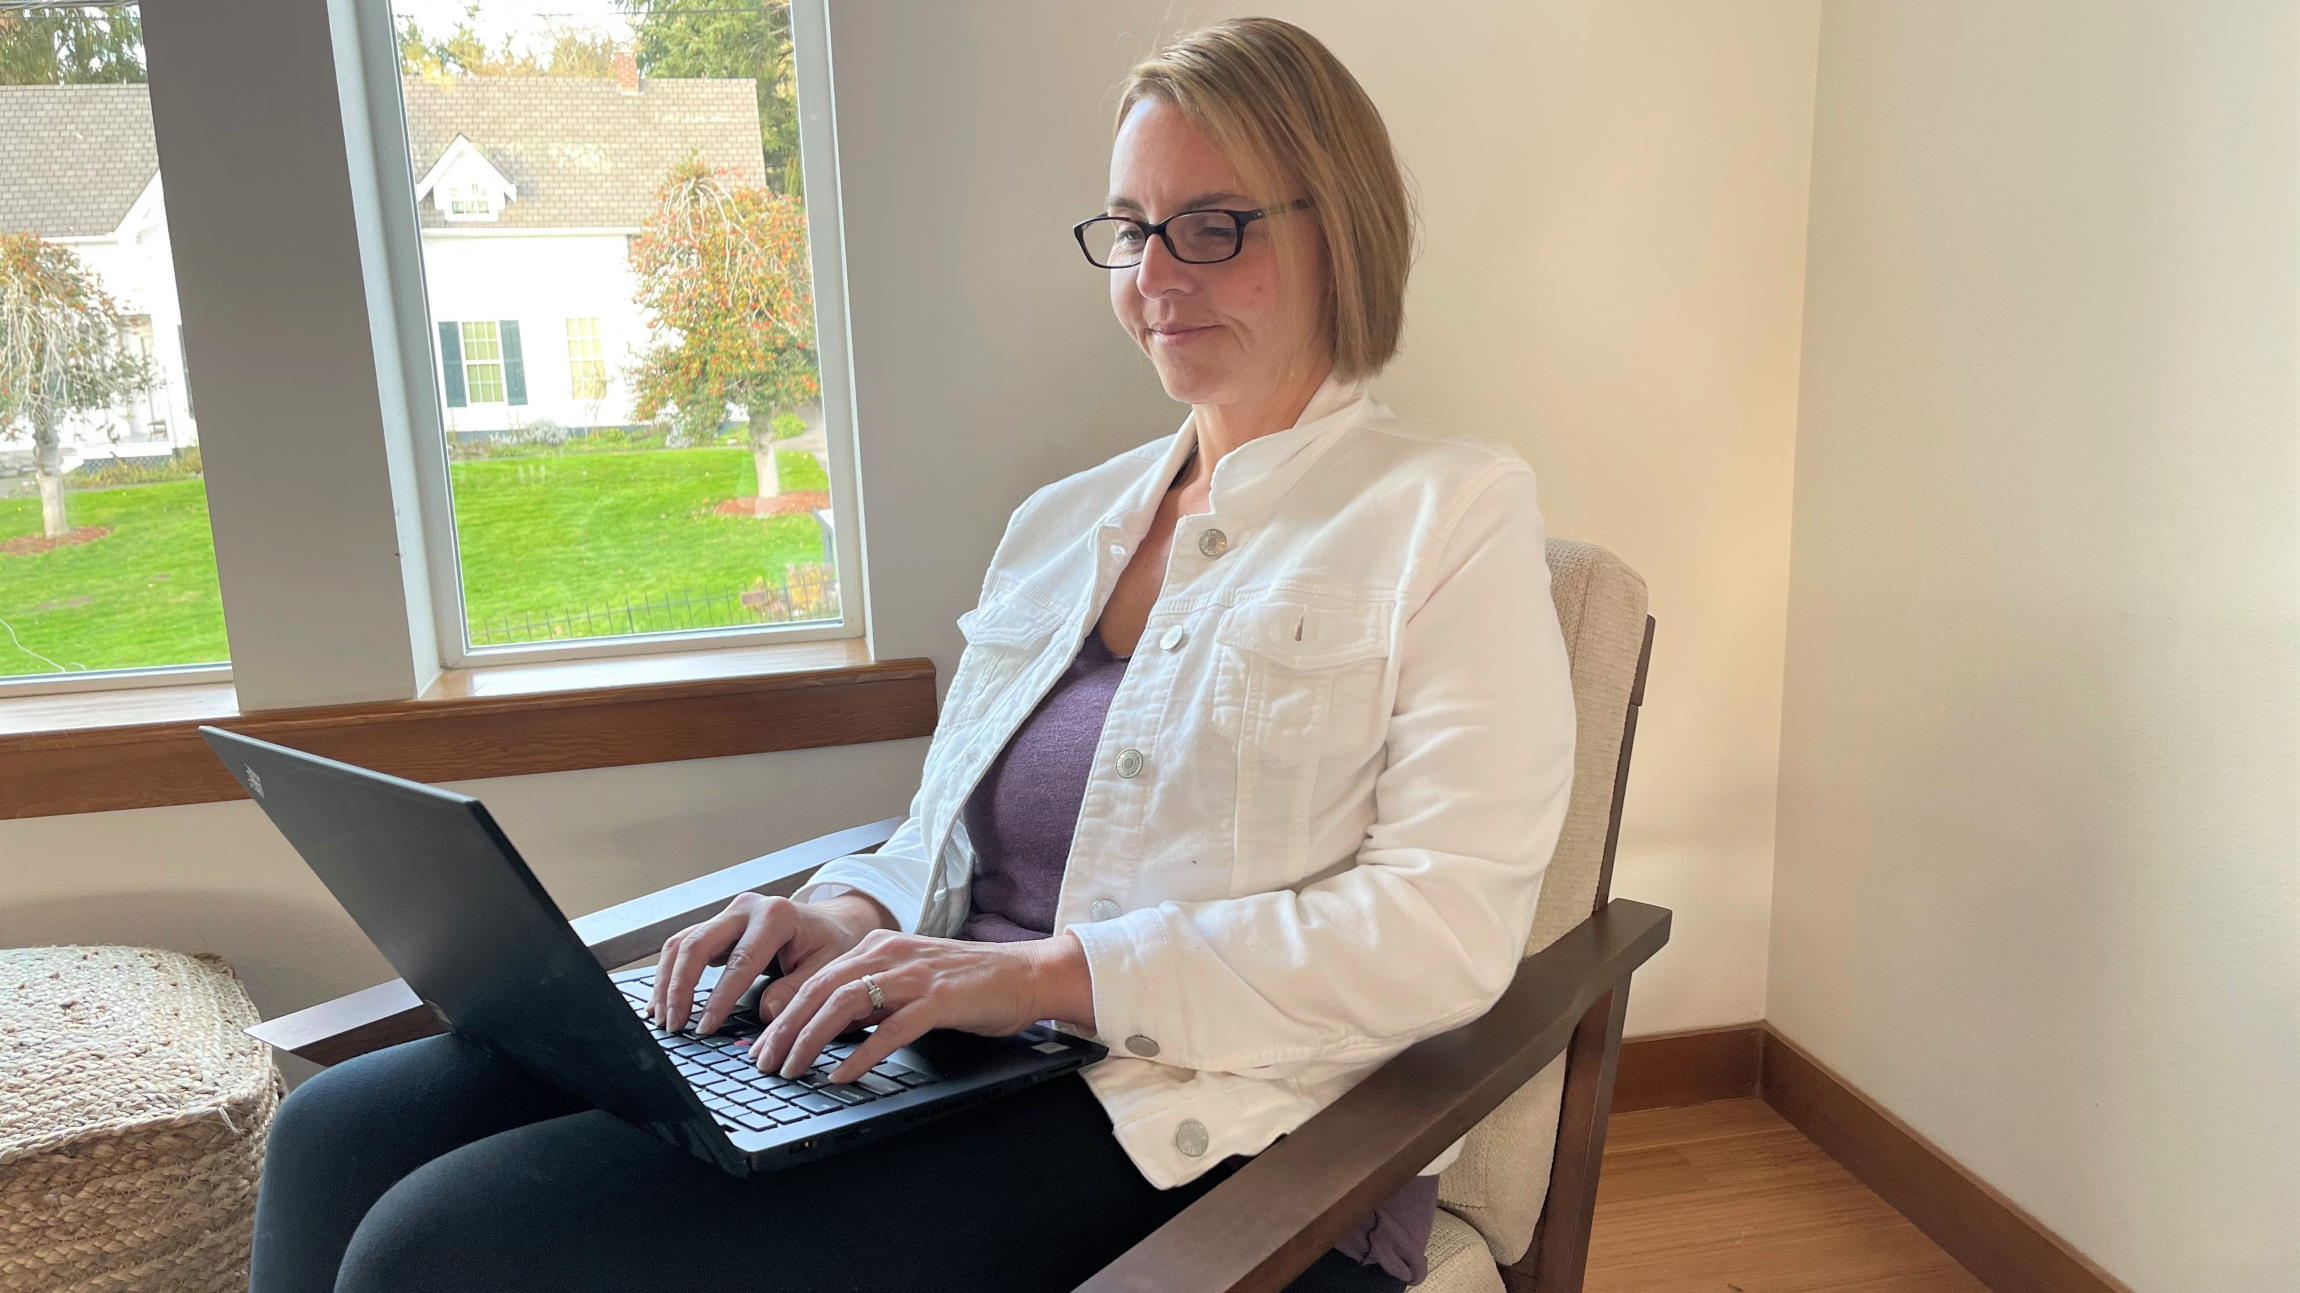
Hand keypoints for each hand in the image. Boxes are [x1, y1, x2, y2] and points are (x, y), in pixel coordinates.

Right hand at [647, 891, 891, 1035]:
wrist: (832, 922)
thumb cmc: (832, 945)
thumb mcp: (828, 967)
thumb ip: (799, 990)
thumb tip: (766, 1013)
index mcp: (776, 915)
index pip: (739, 962)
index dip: (719, 998)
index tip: (705, 1028)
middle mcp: (746, 908)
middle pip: (698, 944)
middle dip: (680, 987)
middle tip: (675, 1025)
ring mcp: (728, 914)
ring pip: (683, 943)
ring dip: (667, 982)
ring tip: (663, 1019)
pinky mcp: (718, 925)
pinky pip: (684, 946)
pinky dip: (669, 974)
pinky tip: (662, 1002)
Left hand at [750, 930, 1082, 1083]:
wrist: (1026, 974)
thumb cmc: (969, 983)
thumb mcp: (908, 984)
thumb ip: (871, 999)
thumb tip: (828, 1029)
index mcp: (878, 947)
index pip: (815, 980)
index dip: (783, 1015)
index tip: (762, 1048)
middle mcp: (889, 954)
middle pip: (819, 990)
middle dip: (784, 1030)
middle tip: (763, 1064)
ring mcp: (913, 975)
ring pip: (844, 1004)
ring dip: (810, 1040)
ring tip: (792, 1070)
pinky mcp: (938, 999)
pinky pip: (889, 1029)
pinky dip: (860, 1055)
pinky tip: (841, 1076)